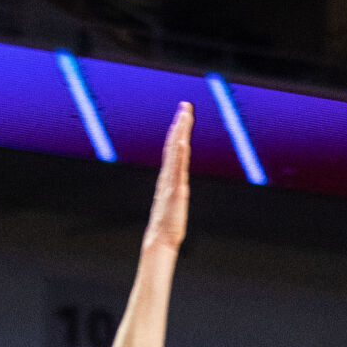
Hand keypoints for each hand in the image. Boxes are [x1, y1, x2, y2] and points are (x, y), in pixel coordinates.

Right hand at [143, 102, 193, 250]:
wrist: (161, 240)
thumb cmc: (168, 225)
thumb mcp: (173, 203)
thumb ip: (174, 192)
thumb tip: (176, 186)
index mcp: (168, 177)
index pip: (174, 149)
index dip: (178, 131)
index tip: (183, 114)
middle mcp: (168, 176)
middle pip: (174, 145)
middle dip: (180, 124)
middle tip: (185, 105)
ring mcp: (171, 182)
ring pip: (175, 152)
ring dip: (180, 132)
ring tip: (184, 115)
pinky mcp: (175, 191)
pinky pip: (176, 168)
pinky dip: (178, 154)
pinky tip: (181, 141)